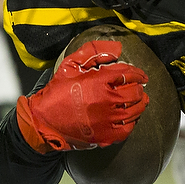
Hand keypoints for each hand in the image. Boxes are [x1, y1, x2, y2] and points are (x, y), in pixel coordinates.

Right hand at [16, 40, 148, 151]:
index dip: (137, 73)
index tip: (141, 75)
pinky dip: (132, 122)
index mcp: (97, 82)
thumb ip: (93, 52)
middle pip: (134, 92)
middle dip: (139, 88)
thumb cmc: (56, 93)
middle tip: (140, 88)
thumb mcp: (70, 65)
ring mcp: (107, 120)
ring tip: (139, 101)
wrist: (43, 121)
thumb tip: (117, 47)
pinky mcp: (105, 136)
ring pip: (134, 111)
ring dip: (139, 104)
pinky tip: (130, 117)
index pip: (127, 74)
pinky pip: (128, 128)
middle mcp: (105, 101)